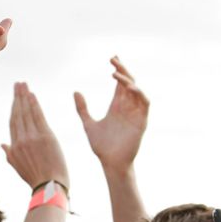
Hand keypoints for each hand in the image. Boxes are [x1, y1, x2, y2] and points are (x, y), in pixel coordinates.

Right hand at [1, 82, 68, 190]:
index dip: (14, 108)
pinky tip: (32, 95)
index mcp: (14, 147)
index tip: (15, 97)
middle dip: (17, 98)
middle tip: (18, 84)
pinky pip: (38, 116)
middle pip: (18, 114)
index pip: (13, 122)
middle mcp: (21, 140)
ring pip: (27, 113)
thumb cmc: (36, 179)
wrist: (49, 186)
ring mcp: (32, 138)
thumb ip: (9, 154)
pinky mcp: (45, 136)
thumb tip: (2, 144)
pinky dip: (34, 104)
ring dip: (25, 97)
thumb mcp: (18, 167)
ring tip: (24, 84)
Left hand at [74, 57, 148, 174]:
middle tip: (114, 60)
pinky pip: (144, 103)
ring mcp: (135, 113)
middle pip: (129, 83)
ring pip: (137, 90)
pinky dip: (139, 93)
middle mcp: (128, 108)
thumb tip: (75, 91)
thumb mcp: (88, 124)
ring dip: (129, 80)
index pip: (120, 84)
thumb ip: (82, 109)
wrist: (110, 163)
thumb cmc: (101, 147)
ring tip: (116, 74)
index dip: (118, 70)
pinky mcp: (141, 121)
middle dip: (123, 70)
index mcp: (116, 107)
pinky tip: (129, 87)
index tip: (111, 58)